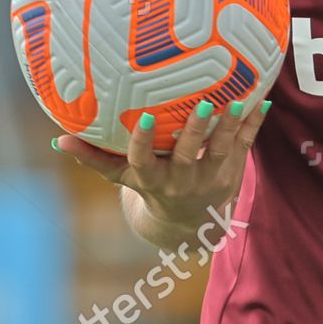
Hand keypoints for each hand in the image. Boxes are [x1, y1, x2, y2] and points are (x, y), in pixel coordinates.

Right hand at [53, 98, 271, 229]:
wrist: (190, 222)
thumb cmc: (151, 187)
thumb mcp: (124, 178)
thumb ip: (94, 158)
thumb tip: (60, 140)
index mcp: (153, 178)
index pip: (145, 160)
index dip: (145, 141)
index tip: (147, 117)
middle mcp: (182, 179)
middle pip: (189, 155)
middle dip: (194, 132)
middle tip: (202, 104)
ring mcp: (211, 176)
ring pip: (222, 150)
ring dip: (230, 126)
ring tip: (237, 101)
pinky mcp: (233, 170)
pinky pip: (246, 145)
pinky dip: (254, 124)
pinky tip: (262, 100)